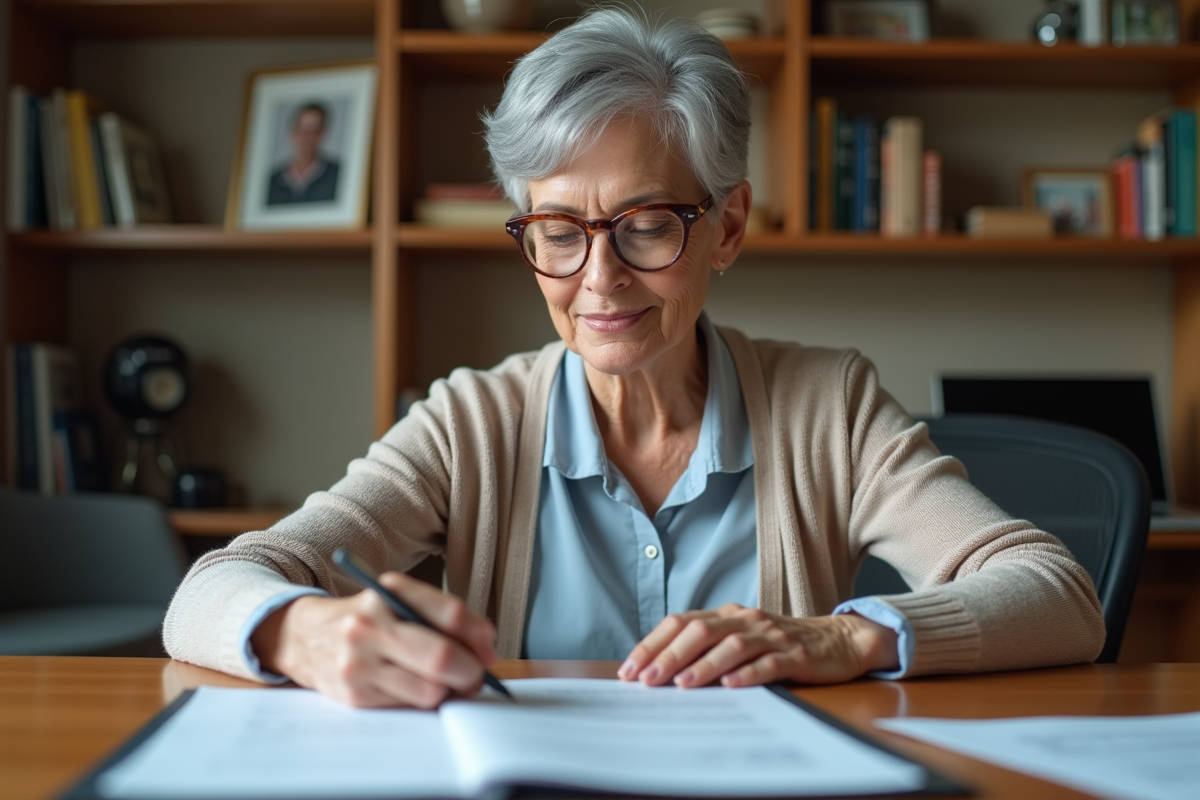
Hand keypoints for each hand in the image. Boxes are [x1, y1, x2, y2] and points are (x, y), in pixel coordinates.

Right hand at [250, 572, 496, 708]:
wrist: (303, 637)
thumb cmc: (366, 618)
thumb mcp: (397, 600)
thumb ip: (442, 617)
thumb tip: (485, 649)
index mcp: (387, 593)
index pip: (449, 614)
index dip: (479, 635)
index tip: (489, 649)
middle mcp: (370, 626)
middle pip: (441, 657)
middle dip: (470, 671)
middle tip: (476, 673)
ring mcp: (359, 663)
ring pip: (429, 690)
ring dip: (447, 690)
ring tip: (443, 681)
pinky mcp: (355, 695)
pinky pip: (408, 706)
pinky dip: (423, 700)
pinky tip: (415, 686)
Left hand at [617, 605, 898, 688]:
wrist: (838, 641)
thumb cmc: (780, 645)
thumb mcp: (741, 640)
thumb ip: (707, 649)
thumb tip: (660, 673)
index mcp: (727, 615)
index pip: (680, 622)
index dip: (652, 644)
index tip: (629, 669)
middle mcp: (745, 620)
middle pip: (700, 630)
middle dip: (669, 656)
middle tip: (646, 680)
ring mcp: (771, 636)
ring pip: (732, 645)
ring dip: (703, 665)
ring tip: (682, 684)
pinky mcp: (796, 655)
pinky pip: (769, 663)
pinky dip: (748, 673)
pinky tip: (731, 685)